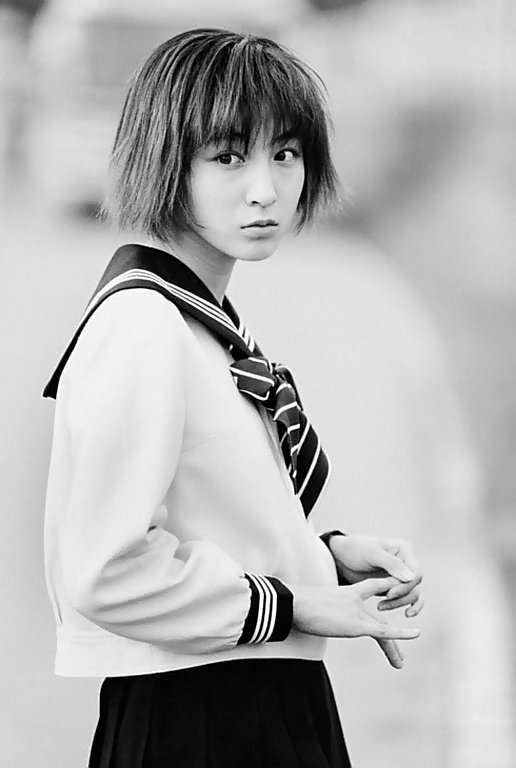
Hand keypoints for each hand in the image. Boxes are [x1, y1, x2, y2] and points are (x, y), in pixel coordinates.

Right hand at [292, 576, 419, 670]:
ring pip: (382, 630)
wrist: (293, 603)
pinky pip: (383, 631)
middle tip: (401, 646)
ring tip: (400, 664)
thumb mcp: (311, 604)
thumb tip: (308, 617)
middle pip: (378, 618)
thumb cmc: (295, 604)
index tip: (392, 599)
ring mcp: (356, 611)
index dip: (383, 590)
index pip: (370, 589)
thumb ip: (318, 610)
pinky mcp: (356, 625)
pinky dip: (401, 634)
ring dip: (392, 648)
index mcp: (345, 592)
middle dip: (390, 633)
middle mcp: (355, 599)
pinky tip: (416, 634)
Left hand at [328, 535, 423, 617]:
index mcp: (405, 550)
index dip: (406, 587)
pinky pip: (411, 598)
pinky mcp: (397, 587)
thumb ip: (391, 564)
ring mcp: (403, 575)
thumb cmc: (355, 550)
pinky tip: (406, 614)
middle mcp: (408, 562)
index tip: (389, 594)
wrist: (342, 557)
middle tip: (380, 605)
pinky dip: (411, 606)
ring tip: (379, 607)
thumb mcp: (371, 553)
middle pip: (415, 586)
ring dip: (399, 603)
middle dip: (400, 597)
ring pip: (412, 594)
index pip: (416, 573)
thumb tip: (412, 578)